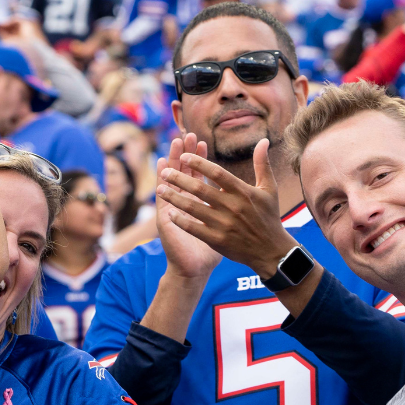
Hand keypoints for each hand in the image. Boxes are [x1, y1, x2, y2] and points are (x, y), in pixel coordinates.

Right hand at [154, 135, 221, 279]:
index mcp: (200, 201)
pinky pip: (163, 201)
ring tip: (169, 148)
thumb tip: (245, 193)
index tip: (201, 142)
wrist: (196, 267)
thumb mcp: (228, 221)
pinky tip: (159, 175)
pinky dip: (161, 187)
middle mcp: (185, 202)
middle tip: (185, 136)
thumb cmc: (215, 245)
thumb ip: (233, 206)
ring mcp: (173, 209)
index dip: (199, 158)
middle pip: (183, 172)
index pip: (198, 173)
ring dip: (170, 165)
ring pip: (170, 183)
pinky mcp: (166, 220)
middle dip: (184, 154)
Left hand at [157, 138, 293, 278]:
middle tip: (164, 172)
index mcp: (243, 192)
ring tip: (160, 190)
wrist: (271, 251)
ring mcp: (224, 224)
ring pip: (192, 208)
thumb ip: (262, 164)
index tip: (184, 155)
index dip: (199, 162)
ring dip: (174, 198)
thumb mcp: (269, 189)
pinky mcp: (217, 240)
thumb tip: (263, 140)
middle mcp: (232, 207)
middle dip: (179, 178)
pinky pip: (193, 228)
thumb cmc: (269, 217)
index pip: (217, 172)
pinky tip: (169, 213)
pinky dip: (180, 220)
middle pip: (200, 189)